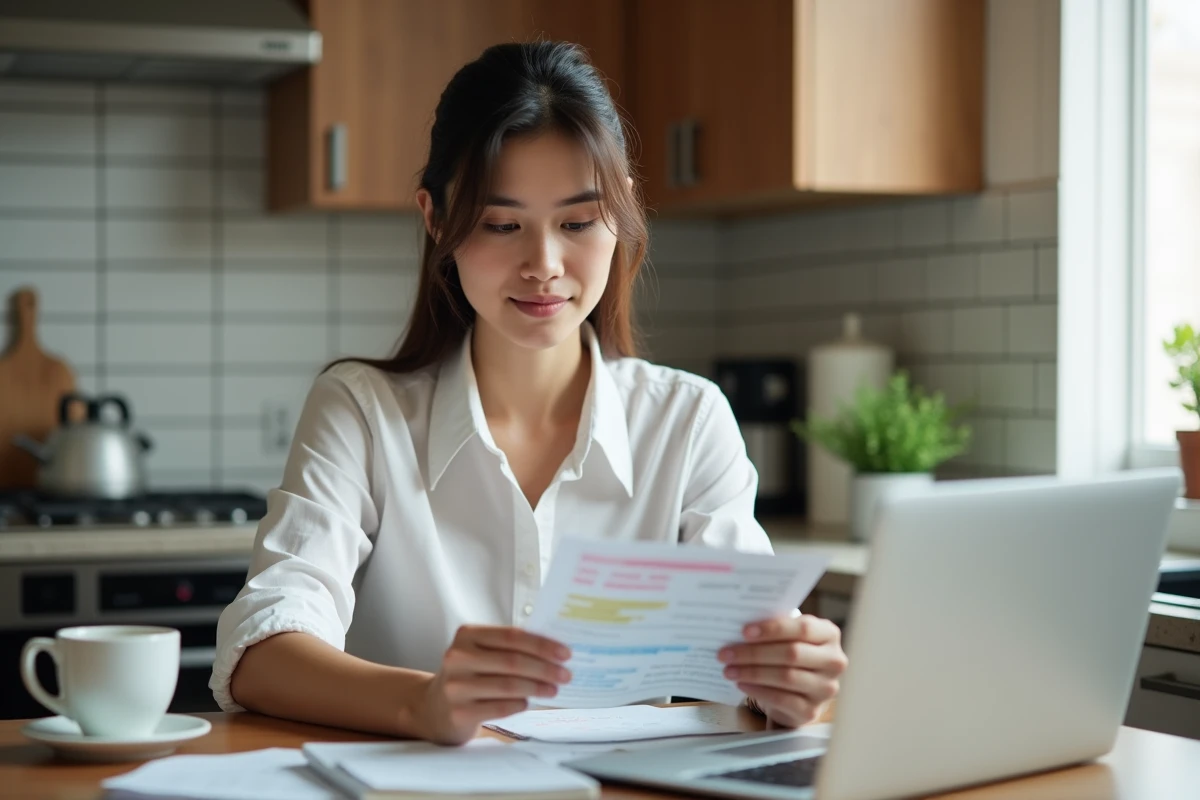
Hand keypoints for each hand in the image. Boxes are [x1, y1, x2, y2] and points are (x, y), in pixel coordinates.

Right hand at [413, 625, 572, 744]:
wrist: (433, 707)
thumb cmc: (467, 675)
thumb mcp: (480, 653)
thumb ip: (509, 648)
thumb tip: (554, 651)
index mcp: (466, 635)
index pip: (512, 636)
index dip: (542, 645)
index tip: (565, 653)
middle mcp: (458, 657)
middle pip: (512, 661)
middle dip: (545, 668)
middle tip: (565, 674)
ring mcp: (456, 686)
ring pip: (508, 685)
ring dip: (537, 687)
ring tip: (554, 689)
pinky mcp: (460, 712)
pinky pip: (500, 707)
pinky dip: (520, 704)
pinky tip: (529, 702)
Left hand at [718, 614, 847, 727]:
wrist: (799, 693)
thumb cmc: (790, 657)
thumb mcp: (789, 638)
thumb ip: (775, 630)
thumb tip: (738, 625)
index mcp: (829, 635)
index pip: (803, 628)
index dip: (773, 629)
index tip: (744, 631)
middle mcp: (834, 661)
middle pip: (792, 653)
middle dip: (754, 653)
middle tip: (726, 653)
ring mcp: (826, 688)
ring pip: (786, 677)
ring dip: (752, 672)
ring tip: (729, 670)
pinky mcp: (812, 711)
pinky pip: (782, 699)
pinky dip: (758, 691)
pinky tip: (742, 684)